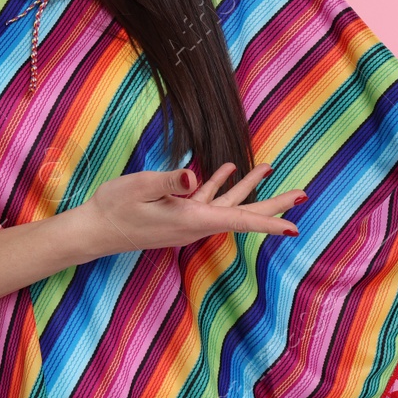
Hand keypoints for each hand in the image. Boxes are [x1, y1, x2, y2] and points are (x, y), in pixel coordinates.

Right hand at [75, 161, 304, 256]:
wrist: (95, 230)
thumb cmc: (114, 208)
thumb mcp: (139, 187)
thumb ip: (168, 180)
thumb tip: (194, 176)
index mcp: (191, 219)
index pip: (239, 221)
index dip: (268, 223)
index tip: (294, 227)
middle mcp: (196, 223)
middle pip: (244, 214)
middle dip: (274, 205)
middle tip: (302, 194)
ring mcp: (188, 219)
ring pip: (229, 204)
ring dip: (250, 187)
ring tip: (269, 168)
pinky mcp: (179, 213)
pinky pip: (208, 199)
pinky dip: (221, 184)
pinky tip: (229, 168)